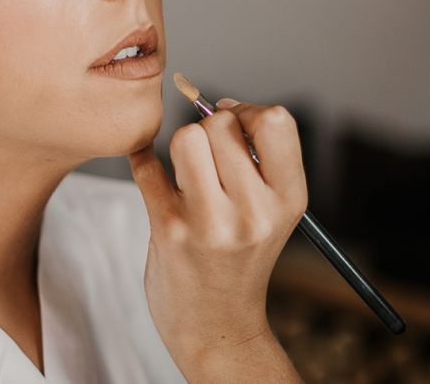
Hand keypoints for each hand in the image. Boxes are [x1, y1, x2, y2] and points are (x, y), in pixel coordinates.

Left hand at [128, 101, 306, 380]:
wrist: (215, 325)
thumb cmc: (239, 257)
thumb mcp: (270, 212)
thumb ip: (256, 159)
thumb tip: (218, 105)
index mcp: (288, 200)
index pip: (277, 120)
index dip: (249, 110)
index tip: (235, 125)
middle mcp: (254, 212)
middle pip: (222, 124)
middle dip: (209, 129)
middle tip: (207, 158)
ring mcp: (211, 223)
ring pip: (187, 137)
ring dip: (181, 146)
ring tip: (186, 172)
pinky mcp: (169, 229)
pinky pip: (147, 164)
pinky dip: (142, 158)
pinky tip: (147, 166)